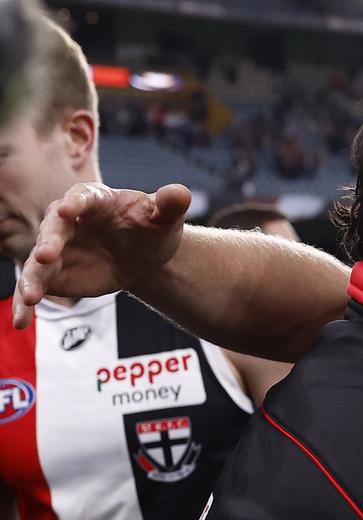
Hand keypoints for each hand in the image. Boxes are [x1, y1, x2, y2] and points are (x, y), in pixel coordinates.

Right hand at [13, 182, 190, 328]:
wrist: (142, 255)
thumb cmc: (150, 227)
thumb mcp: (164, 217)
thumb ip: (170, 205)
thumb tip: (181, 193)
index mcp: (91, 199)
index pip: (80, 198)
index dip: (74, 203)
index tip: (68, 209)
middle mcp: (65, 222)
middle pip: (52, 230)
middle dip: (49, 243)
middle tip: (48, 256)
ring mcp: (56, 249)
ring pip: (37, 264)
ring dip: (31, 279)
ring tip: (30, 298)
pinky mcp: (53, 275)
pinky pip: (36, 289)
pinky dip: (25, 305)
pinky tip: (20, 322)